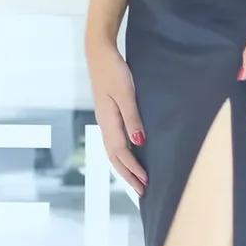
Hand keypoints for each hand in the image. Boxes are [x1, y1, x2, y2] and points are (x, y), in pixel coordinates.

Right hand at [87, 40, 146, 195]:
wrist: (99, 55)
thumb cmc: (114, 72)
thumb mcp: (126, 93)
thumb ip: (132, 118)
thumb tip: (138, 144)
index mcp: (108, 122)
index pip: (120, 153)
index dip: (133, 169)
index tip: (145, 183)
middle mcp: (104, 125)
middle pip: (114, 157)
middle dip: (128, 175)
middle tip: (142, 191)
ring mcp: (104, 121)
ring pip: (113, 151)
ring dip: (124, 168)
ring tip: (135, 180)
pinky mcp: (107, 115)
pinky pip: (113, 142)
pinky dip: (121, 155)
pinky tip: (128, 156)